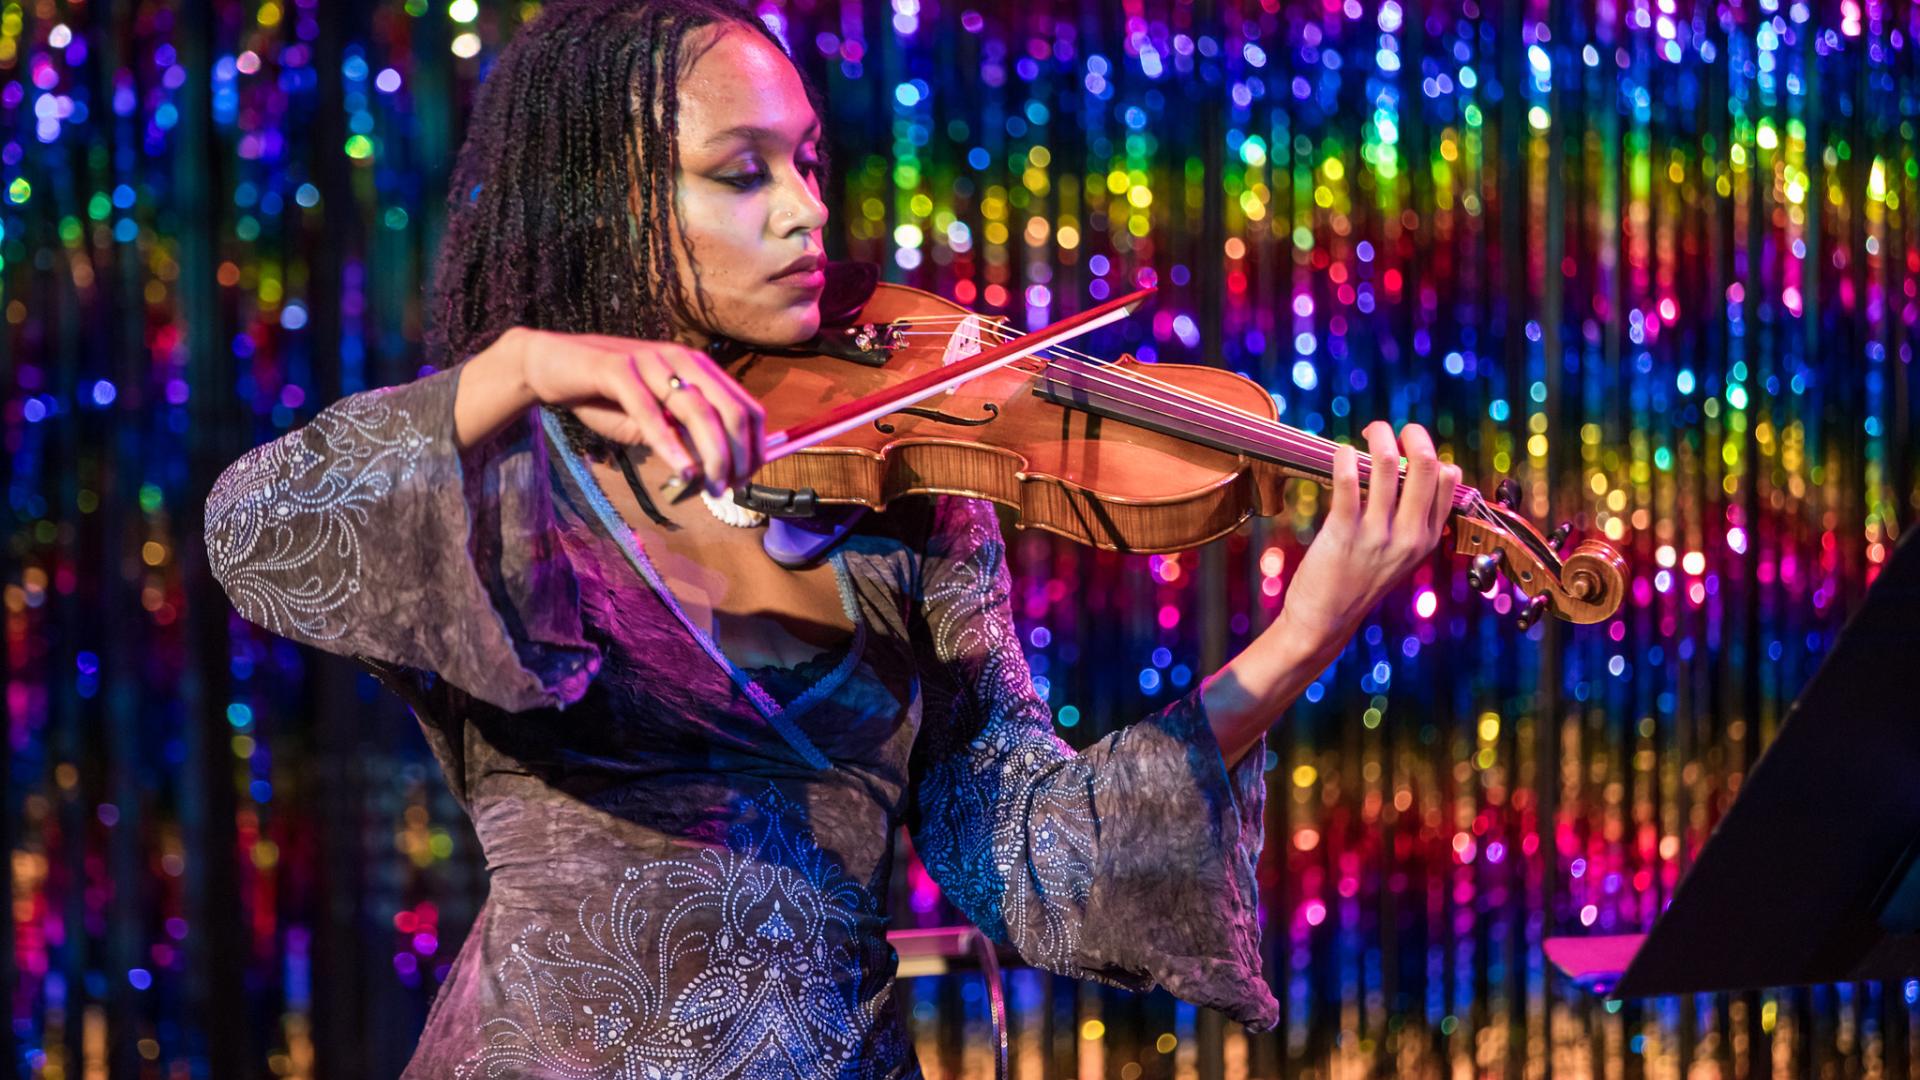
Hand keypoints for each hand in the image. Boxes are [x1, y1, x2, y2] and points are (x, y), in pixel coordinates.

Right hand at [514, 327, 765, 495]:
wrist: (550, 365)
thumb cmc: (606, 395)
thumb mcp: (652, 420)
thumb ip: (681, 437)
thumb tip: (713, 471)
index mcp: (698, 368)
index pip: (746, 407)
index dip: (754, 447)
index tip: (747, 479)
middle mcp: (681, 359)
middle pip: (729, 410)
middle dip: (737, 455)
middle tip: (730, 489)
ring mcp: (650, 361)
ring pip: (697, 410)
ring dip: (711, 454)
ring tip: (712, 487)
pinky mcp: (617, 368)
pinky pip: (649, 410)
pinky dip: (669, 443)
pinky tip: (681, 469)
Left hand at [1269, 420, 1459, 657]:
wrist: (1324, 621)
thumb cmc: (1359, 582)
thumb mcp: (1400, 556)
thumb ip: (1412, 520)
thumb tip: (1414, 471)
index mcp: (1427, 538)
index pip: (1448, 480)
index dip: (1431, 452)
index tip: (1411, 445)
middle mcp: (1409, 535)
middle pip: (1426, 465)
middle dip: (1412, 434)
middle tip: (1393, 428)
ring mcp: (1378, 535)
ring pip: (1388, 465)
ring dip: (1379, 437)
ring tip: (1370, 432)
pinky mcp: (1343, 533)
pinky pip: (1347, 481)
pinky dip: (1344, 457)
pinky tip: (1341, 451)